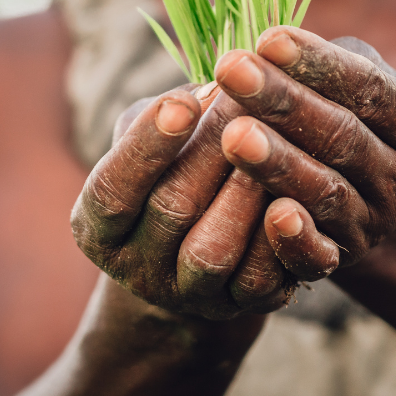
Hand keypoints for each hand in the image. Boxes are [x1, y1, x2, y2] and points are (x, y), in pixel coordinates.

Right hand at [70, 82, 295, 319]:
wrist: (204, 247)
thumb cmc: (175, 169)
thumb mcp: (156, 139)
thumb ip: (170, 113)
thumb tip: (215, 88)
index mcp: (100, 226)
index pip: (112, 188)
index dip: (147, 146)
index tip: (183, 102)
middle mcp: (136, 269)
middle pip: (169, 211)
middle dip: (212, 149)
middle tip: (247, 99)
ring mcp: (188, 295)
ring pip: (212, 251)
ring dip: (244, 192)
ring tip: (272, 140)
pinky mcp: (239, 307)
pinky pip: (261, 280)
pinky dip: (280, 236)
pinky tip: (296, 191)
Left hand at [215, 27, 395, 280]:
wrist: (360, 194)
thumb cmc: (343, 113)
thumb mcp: (351, 80)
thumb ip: (325, 62)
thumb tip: (268, 44)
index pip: (368, 87)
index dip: (318, 63)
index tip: (267, 38)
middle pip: (343, 135)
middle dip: (284, 101)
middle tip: (232, 70)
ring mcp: (374, 223)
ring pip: (326, 191)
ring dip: (278, 162)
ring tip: (233, 134)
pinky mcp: (340, 259)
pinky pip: (318, 255)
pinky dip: (297, 239)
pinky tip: (270, 214)